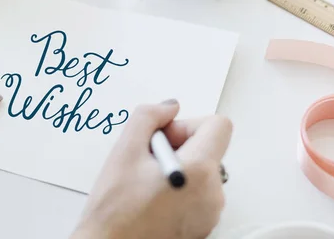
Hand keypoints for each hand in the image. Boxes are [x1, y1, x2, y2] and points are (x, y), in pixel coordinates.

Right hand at [72, 101, 231, 238]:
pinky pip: (199, 193)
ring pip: (202, 171)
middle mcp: (212, 194)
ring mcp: (210, 213)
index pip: (219, 125)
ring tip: (147, 182)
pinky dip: (180, 188)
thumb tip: (168, 108)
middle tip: (147, 160)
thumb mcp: (124, 150)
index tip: (165, 137)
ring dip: (178, 167)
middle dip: (179, 146)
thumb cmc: (114, 210)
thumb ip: (148, 116)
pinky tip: (152, 198)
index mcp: (199, 171)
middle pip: (208, 148)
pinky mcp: (202, 226)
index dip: (188, 124)